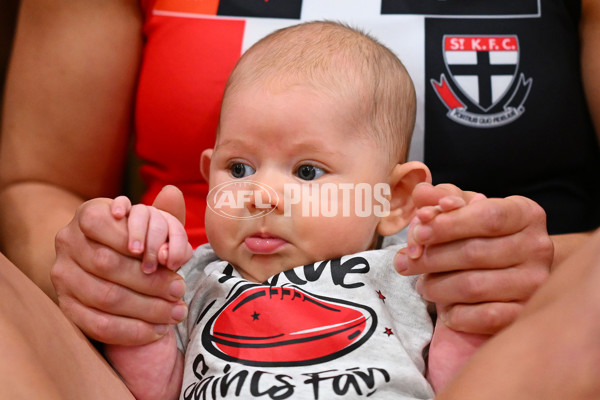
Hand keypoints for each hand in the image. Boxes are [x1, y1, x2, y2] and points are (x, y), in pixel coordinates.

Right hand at [51, 186, 192, 344]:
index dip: (135, 241)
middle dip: (150, 280)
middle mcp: (67, 241)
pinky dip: (131, 331)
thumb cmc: (140, 243)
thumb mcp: (154, 225)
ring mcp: (62, 276)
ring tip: (175, 312)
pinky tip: (157, 331)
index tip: (165, 258)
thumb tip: (173, 192)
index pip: (104, 224)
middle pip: (107, 264)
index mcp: (88, 214)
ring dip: (146, 308)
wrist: (115, 270)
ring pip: (104, 296)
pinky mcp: (66, 306)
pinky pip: (97, 324)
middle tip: (180, 289)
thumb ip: (166, 214)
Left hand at [395, 183, 552, 333]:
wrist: (518, 270)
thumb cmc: (484, 234)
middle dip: (431, 258)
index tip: (418, 232)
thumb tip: (422, 194)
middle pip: (474, 253)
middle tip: (405, 263)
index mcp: (526, 213)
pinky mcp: (524, 313)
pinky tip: (445, 308)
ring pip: (474, 287)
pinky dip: (456, 314)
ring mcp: (535, 283)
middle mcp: (538, 247)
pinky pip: (483, 317)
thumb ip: (442, 198)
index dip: (448, 225)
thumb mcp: (466, 208)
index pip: (487, 216)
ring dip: (437, 287)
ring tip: (423, 284)